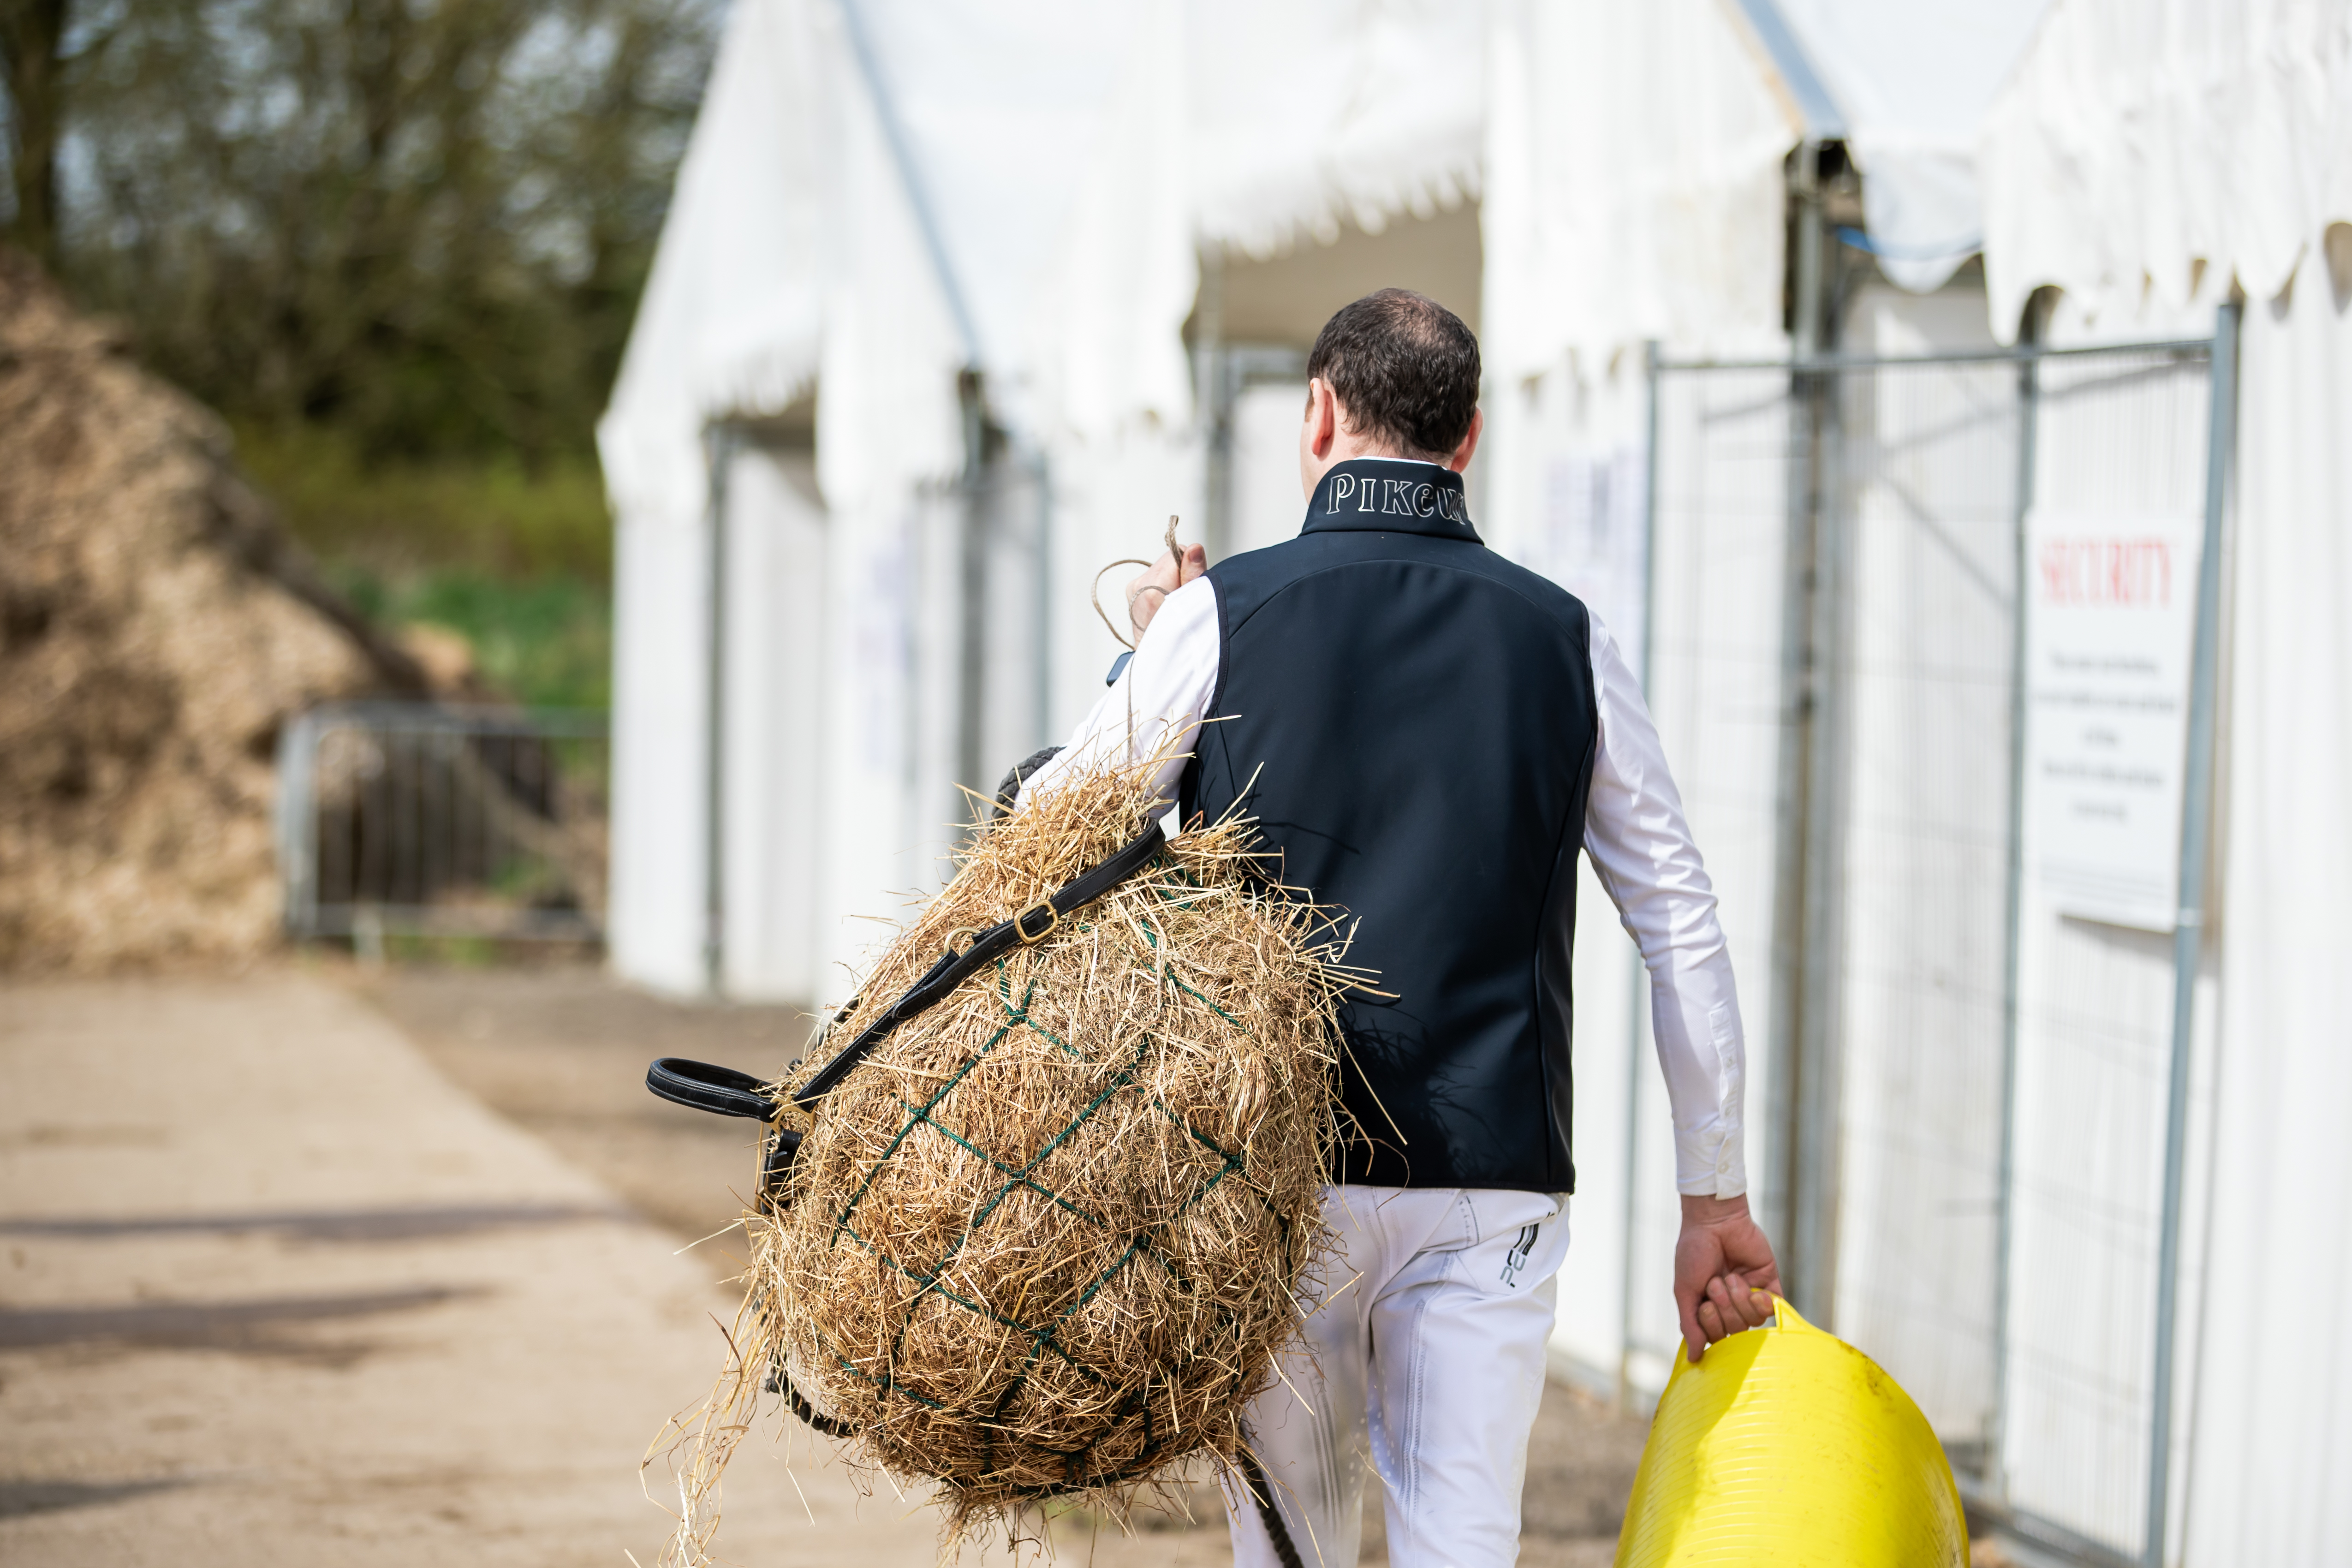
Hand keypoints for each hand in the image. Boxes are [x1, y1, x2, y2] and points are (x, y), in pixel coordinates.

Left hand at [1126, 541, 1206, 640]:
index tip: (1191, 586)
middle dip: (1180, 574)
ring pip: (1161, 568)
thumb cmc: (1179, 637)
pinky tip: (1164, 602)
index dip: (1190, 568)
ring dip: (1171, 580)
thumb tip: (1194, 548)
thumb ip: (1194, 574)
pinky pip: (1152, 576)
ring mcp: (1132, 590)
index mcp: (1153, 591)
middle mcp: (1138, 588)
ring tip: (1173, 603)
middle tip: (1183, 598)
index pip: (1177, 554)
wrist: (1158, 658)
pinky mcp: (1131, 590)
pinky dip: (1161, 585)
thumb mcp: (1195, 605)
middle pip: (1168, 560)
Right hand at [1673, 1193, 1782, 1362]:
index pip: (1716, 1338)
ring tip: (1730, 1276)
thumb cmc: (1693, 1252)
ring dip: (1739, 1298)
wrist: (1714, 1221)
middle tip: (1716, 1282)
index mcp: (1710, 1309)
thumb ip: (1690, 1325)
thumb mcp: (1684, 1290)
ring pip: (1753, 1321)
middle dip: (1724, 1307)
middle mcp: (1731, 1307)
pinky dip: (1762, 1302)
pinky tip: (1754, 1288)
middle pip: (1736, 1331)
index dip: (1712, 1325)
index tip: (1704, 1304)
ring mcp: (1751, 1296)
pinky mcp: (1769, 1284)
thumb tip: (1693, 1358)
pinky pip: (1773, 1309)